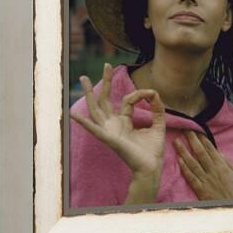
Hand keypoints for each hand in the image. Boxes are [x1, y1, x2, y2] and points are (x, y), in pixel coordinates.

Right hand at [70, 63, 165, 178]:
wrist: (152, 167)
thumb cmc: (153, 150)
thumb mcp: (158, 124)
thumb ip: (157, 108)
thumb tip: (154, 93)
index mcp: (123, 121)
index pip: (126, 100)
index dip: (139, 94)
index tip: (151, 94)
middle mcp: (113, 124)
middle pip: (105, 100)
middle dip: (105, 82)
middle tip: (106, 65)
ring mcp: (109, 130)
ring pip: (96, 109)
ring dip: (89, 94)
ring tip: (83, 79)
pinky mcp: (109, 138)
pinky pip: (94, 129)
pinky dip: (83, 122)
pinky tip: (74, 114)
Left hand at [174, 130, 232, 200]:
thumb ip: (229, 163)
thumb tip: (220, 153)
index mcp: (222, 166)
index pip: (210, 149)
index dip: (202, 139)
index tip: (196, 129)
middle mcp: (213, 171)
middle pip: (200, 152)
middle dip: (192, 140)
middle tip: (184, 129)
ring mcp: (206, 180)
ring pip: (192, 162)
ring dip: (184, 151)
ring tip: (176, 141)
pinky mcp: (200, 190)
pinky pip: (191, 177)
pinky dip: (184, 168)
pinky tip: (178, 160)